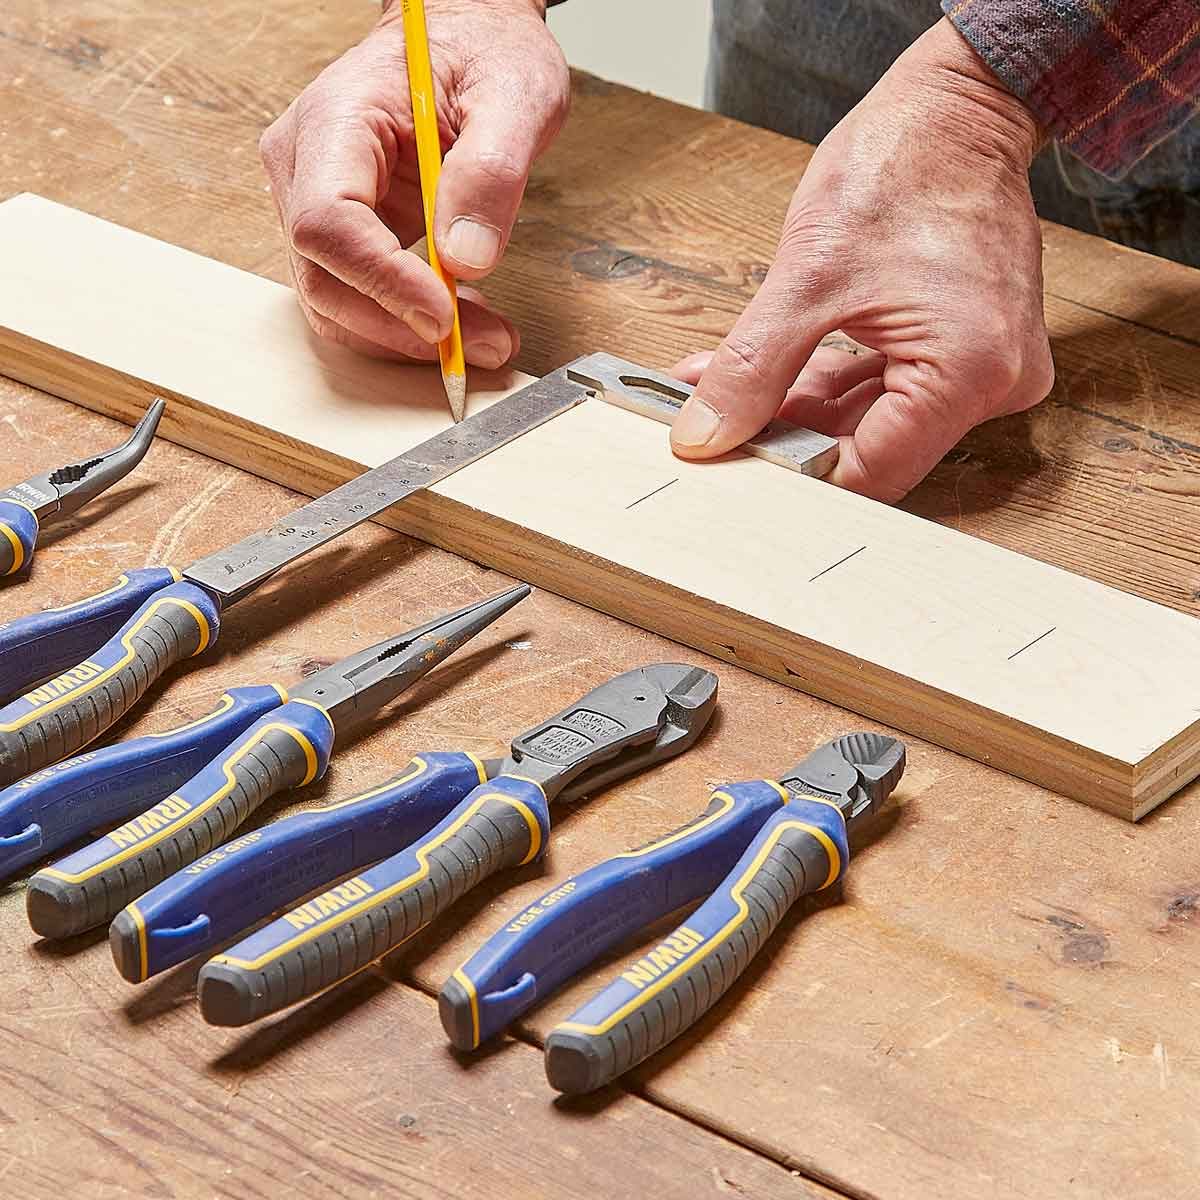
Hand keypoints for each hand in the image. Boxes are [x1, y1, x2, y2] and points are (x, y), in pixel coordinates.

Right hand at [259, 0, 568, 366]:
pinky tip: (463, 319)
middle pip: (325, 279)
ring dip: (409, 338)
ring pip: (337, 304)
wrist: (468, 39)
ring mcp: (315, 205)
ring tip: (487, 338)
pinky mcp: (343, 238)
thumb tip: (466, 258)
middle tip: (487, 344)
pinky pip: (360, 300)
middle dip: (403, 326)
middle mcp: (306, 167)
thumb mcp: (514, 94)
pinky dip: (408, 326)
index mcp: (335, 120)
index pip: (328, 222)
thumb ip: (492, 171)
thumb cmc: (483, 53)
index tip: (444, 316)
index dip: (382, 281)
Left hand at [669, 18, 1054, 501]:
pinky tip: (765, 372)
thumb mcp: (807, 277)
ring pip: (871, 420)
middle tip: (712, 424)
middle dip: (782, 434)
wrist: (958, 107)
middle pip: (869, 449)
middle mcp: (992, 383)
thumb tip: (705, 434)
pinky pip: (888, 387)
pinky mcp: (970, 350)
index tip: (734, 476)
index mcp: (966, 372)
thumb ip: (751, 368)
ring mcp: (987, 368)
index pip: (871, 474)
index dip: (794, 479)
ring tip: (719, 387)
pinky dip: (827, 380)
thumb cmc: (902, 166)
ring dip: (794, 404)